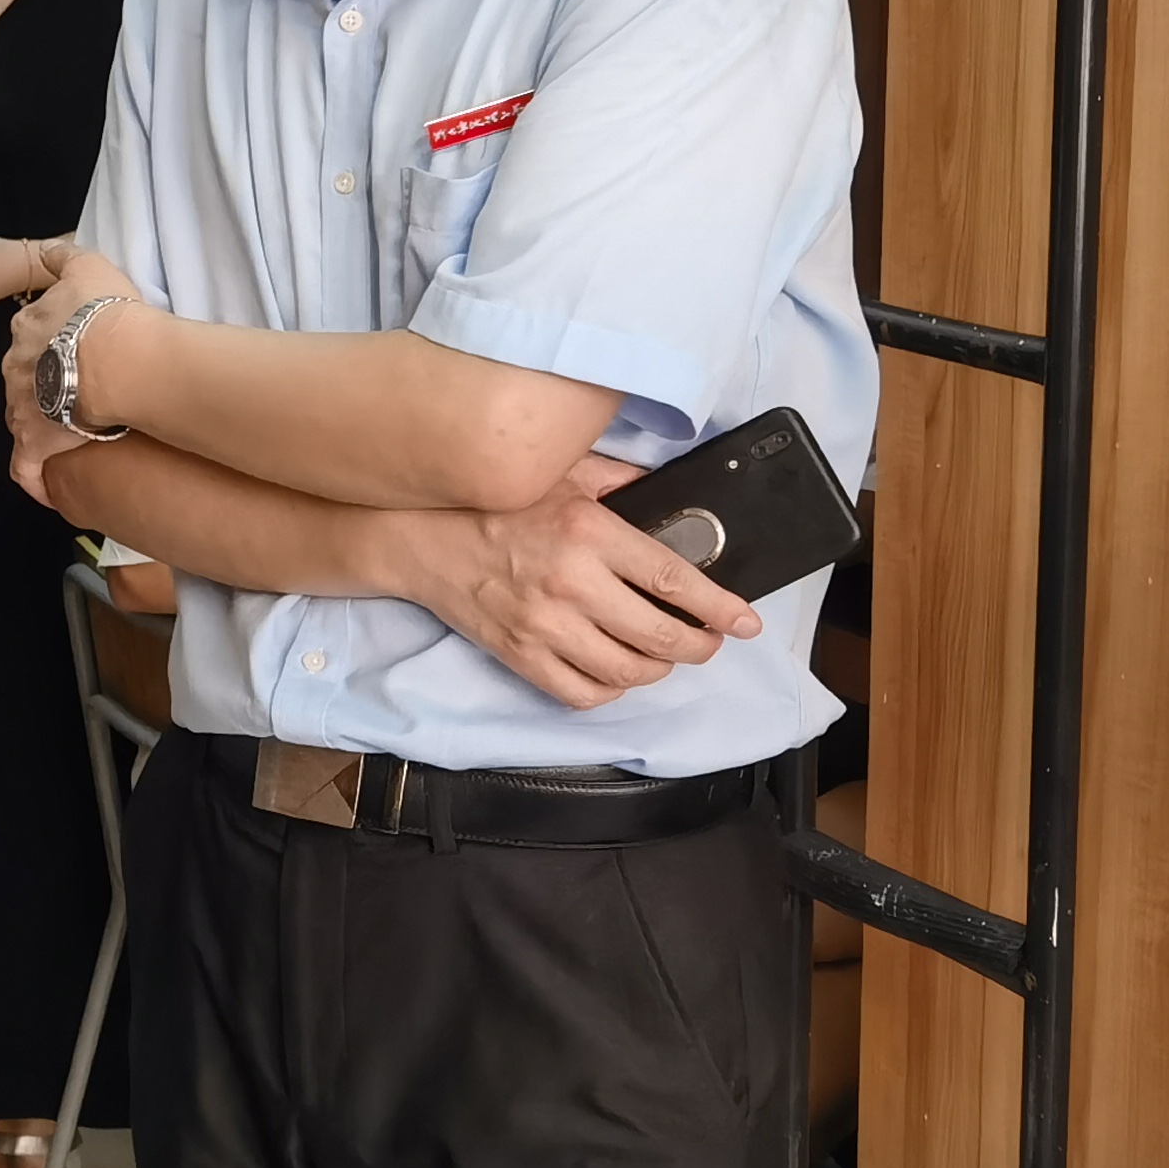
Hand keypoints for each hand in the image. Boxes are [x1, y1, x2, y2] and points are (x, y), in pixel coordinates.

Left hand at [0, 242, 143, 483]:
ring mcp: (21, 406)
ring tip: (67, 431)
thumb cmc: (108, 313)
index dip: (51, 344)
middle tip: (76, 391)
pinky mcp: (35, 442)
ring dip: (39, 424)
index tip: (74, 351)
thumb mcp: (89, 266)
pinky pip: (26, 467)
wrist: (119, 358)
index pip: (30, 337)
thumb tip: (47, 250)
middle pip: (23, 377)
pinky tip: (44, 488)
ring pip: (22, 417)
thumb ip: (62, 256)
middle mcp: (16, 366)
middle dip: (42, 384)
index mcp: (27, 327)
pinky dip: (33, 479)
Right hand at [401, 452, 762, 709]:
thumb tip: (672, 494)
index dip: (719, 607)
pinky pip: (582, 693)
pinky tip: (615, 671)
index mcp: (587, 531)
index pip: (673, 578)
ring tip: (662, 655)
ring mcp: (542, 625)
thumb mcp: (563, 474)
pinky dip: (611, 690)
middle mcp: (570, 582)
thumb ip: (621, 482)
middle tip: (707, 640)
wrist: (421, 538)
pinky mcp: (519, 655)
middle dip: (698, 645)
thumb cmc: (496, 503)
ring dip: (658, 669)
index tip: (747, 622)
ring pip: (626, 671)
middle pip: (659, 636)